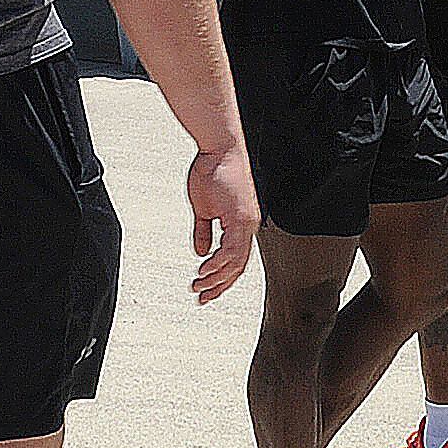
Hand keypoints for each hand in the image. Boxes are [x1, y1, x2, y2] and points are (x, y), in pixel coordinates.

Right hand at [187, 143, 256, 301]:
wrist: (219, 148)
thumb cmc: (212, 170)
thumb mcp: (204, 207)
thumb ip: (204, 231)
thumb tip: (201, 252)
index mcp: (241, 225)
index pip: (235, 260)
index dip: (222, 278)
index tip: (206, 290)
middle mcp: (248, 226)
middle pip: (238, 266)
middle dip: (219, 286)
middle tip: (203, 298)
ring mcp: (247, 223)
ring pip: (236, 262)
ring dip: (216, 278)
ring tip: (198, 286)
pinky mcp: (241, 218)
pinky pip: (231, 249)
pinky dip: (218, 263)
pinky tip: (204, 270)